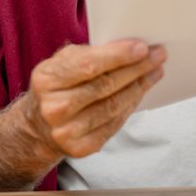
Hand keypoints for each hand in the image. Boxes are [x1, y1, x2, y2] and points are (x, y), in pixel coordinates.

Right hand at [23, 40, 165, 158]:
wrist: (37, 127)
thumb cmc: (56, 86)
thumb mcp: (61, 63)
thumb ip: (89, 54)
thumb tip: (129, 47)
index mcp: (46, 79)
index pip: (88, 65)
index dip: (118, 56)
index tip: (142, 47)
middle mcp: (54, 108)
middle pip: (105, 86)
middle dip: (136, 69)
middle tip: (157, 56)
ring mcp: (66, 131)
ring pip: (113, 106)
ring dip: (139, 87)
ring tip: (155, 71)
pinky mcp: (81, 148)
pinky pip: (114, 124)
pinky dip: (131, 106)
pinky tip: (140, 92)